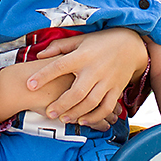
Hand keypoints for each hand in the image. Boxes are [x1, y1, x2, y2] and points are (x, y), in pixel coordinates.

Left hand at [28, 28, 146, 125]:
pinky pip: (106, 107)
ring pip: (90, 102)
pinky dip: (95, 116)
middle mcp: (94, 69)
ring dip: (76, 113)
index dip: (44, 76)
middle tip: (49, 113)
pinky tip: (83, 121)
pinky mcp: (116, 89)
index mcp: (82, 56)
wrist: (131, 45)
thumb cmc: (101, 42)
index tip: (30, 85)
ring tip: (63, 119)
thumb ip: (59, 47)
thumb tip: (39, 55)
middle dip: (61, 104)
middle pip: (76, 92)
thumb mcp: (80, 40)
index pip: (59, 66)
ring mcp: (107, 81)